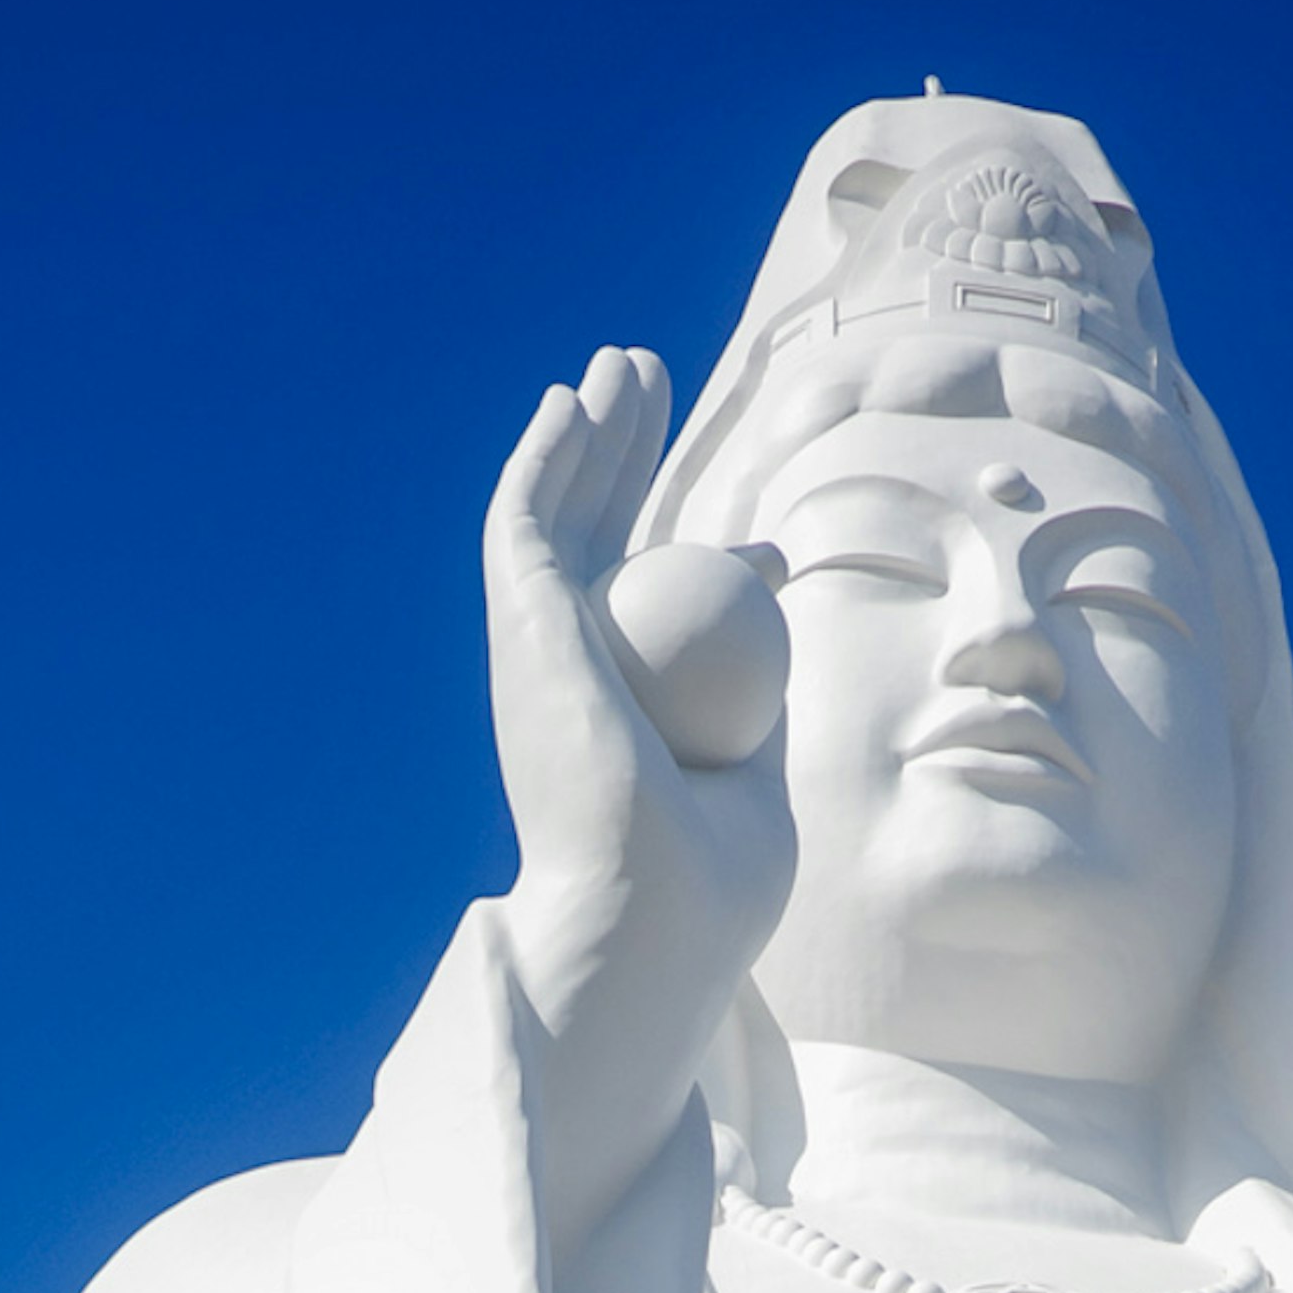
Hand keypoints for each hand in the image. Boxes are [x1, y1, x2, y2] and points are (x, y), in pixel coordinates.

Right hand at [487, 347, 793, 1245]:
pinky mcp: (522, 635)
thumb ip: (766, 688)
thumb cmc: (711, 895)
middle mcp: (577, 690)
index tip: (763, 550)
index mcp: (630, 732)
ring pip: (562, 520)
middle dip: (630, 465)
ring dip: (591, 439)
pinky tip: (569, 400)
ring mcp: (543, 660)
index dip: (702, 567)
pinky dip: (544, 458)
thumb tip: (770, 582)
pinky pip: (525, 526)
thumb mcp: (759, 779)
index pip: (661, 634)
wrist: (649, 928)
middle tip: (659, 388)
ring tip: (622, 364)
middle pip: (605, 552)